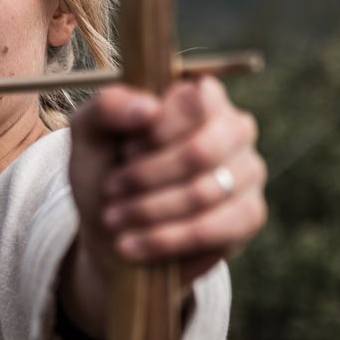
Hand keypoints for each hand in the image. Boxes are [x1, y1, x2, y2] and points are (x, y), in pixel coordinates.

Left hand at [67, 77, 266, 303]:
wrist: (114, 228)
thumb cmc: (106, 168)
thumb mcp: (90, 133)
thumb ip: (109, 107)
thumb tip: (149, 108)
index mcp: (200, 94)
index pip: (197, 100)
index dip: (158, 130)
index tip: (125, 151)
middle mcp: (234, 126)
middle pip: (201, 150)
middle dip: (146, 175)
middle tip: (111, 189)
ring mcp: (248, 170)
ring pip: (205, 192)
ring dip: (148, 210)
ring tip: (114, 218)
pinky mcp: (249, 213)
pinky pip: (215, 229)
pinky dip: (165, 239)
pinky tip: (133, 245)